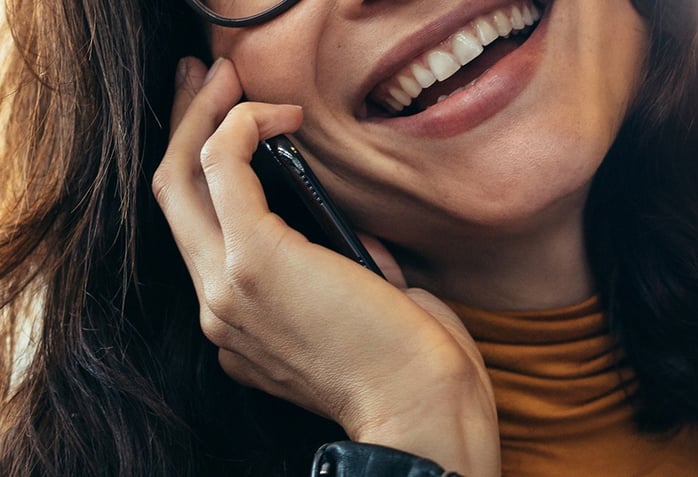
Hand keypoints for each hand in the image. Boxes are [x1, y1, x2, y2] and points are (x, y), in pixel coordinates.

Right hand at [153, 57, 499, 475]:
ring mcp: (227, 286)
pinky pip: (225, 167)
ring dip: (203, 116)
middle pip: (173, 200)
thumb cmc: (407, 361)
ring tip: (226, 77)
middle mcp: (218, 307)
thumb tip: (343, 235)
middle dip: (183, 129)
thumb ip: (332, 274)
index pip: (201, 235)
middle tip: (204, 81)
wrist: (422, 408)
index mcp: (240, 323)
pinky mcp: (256, 260)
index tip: (228, 127)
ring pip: (183, 180)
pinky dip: (244, 126)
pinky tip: (280, 110)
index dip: (204, 174)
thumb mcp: (357, 314)